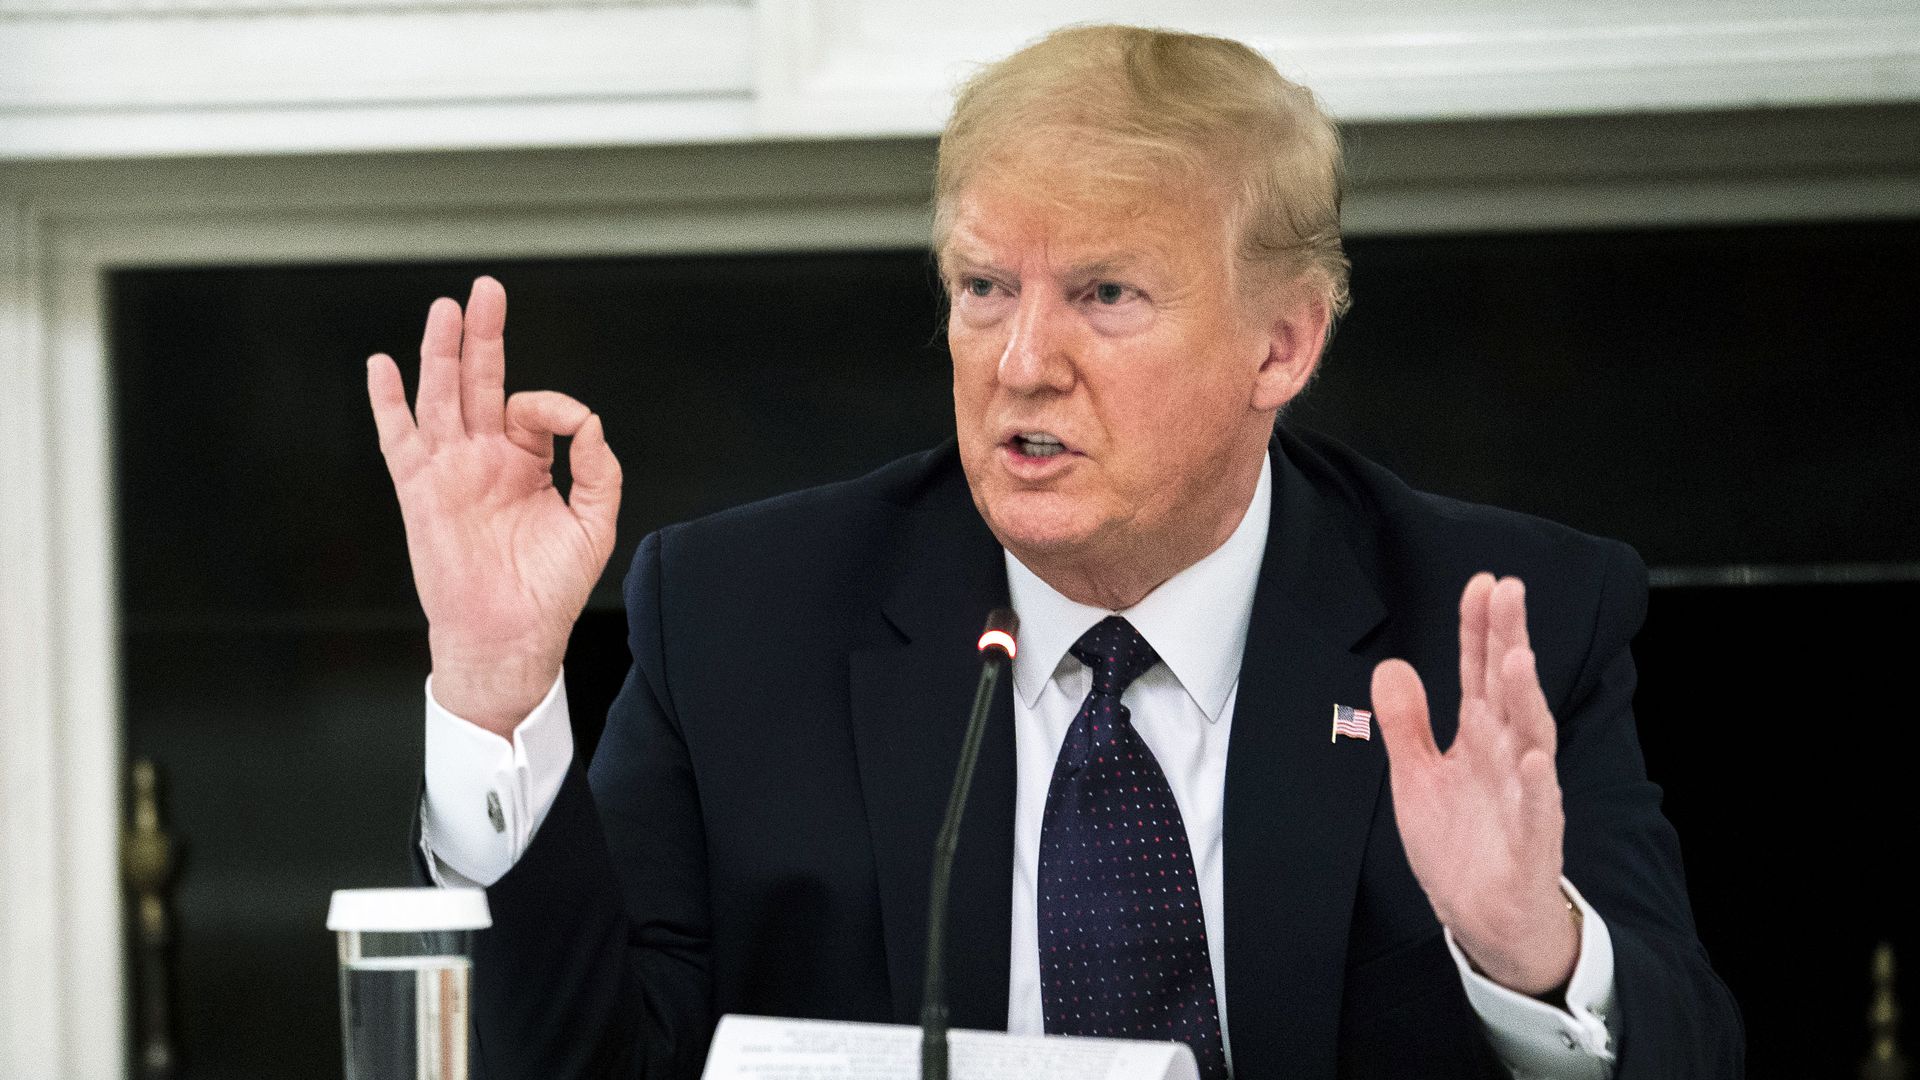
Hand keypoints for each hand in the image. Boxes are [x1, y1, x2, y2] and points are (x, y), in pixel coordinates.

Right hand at [368, 276, 621, 735]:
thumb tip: (589, 420)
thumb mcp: (593, 525)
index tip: (569, 423)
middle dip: (484, 336)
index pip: (534, 410)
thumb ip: (599, 469)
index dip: (553, 405)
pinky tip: (381, 366)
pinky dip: (388, 403)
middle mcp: (486, 459)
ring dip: (442, 353)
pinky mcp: (422, 491)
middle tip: (487, 290)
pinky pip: (399, 440)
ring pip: (442, 398)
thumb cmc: (549, 590)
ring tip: (446, 309)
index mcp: (528, 464)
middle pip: (480, 383)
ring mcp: (451, 471)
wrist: (510, 636)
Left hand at [1371, 574, 1578, 996]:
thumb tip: (1392, 665)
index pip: (1479, 673)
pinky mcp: (1531, 843)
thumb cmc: (1461, 844)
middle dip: (1508, 640)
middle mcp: (1508, 757)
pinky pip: (1539, 811)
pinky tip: (1534, 757)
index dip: (1479, 630)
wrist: (1487, 920)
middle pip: (1510, 690)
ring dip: (1524, 699)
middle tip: (1507, 590)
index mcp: (1480, 739)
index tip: (1482, 583)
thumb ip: (1406, 723)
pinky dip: (1537, 785)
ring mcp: (1523, 798)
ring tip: (1516, 657)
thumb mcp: (1417, 777)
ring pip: (1530, 739)